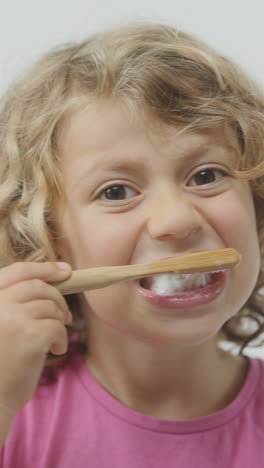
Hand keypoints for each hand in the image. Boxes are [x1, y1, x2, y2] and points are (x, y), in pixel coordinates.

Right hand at [0, 261, 71, 411]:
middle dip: (58, 298)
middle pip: (38, 286)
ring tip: (54, 338)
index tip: (65, 270)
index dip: (44, 268)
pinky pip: (57, 326)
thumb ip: (16, 301)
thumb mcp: (2, 322)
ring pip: (50, 306)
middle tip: (66, 315)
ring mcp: (11, 318)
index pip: (18, 271)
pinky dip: (62, 338)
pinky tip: (55, 350)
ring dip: (59, 320)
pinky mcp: (29, 335)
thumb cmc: (1, 362)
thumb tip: (57, 275)